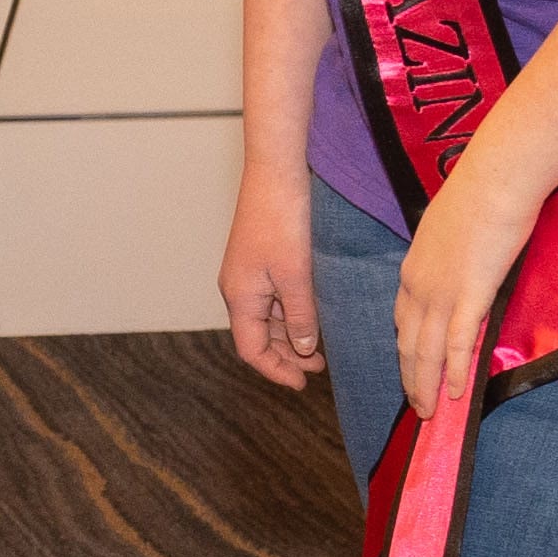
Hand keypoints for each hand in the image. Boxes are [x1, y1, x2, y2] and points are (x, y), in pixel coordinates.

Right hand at [217, 166, 326, 390]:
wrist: (275, 173)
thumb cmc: (281, 220)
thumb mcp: (296, 276)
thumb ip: (300, 316)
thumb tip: (304, 348)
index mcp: (240, 297)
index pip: (252, 350)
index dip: (276, 370)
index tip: (303, 383)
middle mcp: (238, 289)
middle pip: (257, 337)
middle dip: (286, 356)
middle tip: (318, 368)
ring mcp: (247, 275)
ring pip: (266, 320)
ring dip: (290, 336)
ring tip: (320, 349)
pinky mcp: (259, 260)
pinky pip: (272, 299)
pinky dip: (290, 314)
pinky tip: (312, 316)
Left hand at [392, 173, 535, 416]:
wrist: (496, 176)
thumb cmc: (481, 193)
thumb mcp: (451, 227)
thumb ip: (450, 254)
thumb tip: (462, 263)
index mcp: (413, 268)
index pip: (402, 320)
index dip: (406, 351)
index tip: (411, 371)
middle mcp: (418, 285)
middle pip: (408, 344)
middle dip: (412, 379)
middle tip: (418, 407)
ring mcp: (442, 292)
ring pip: (427, 352)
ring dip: (428, 386)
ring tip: (431, 413)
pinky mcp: (470, 295)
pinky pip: (458, 344)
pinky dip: (456, 372)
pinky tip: (458, 394)